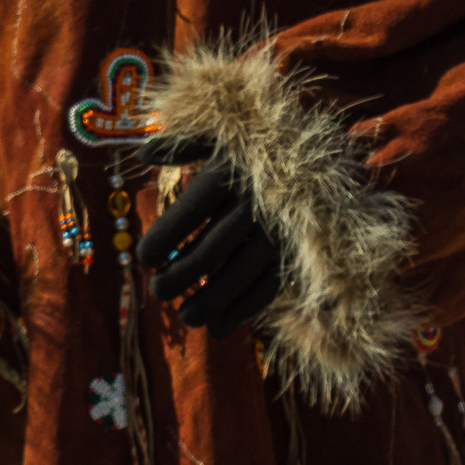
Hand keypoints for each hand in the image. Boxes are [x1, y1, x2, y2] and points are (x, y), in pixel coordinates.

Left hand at [140, 152, 286, 333]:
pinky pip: (270, 286)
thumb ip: (183, 145)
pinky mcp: (296, 252)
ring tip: (186, 317)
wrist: (321, 157)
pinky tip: (220, 327)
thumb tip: (143, 154)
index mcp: (230, 173)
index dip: (164, 237)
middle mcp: (255, 204)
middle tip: (157, 291)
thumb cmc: (257, 148)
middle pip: (211, 249)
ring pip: (239, 273)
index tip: (143, 259)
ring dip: (210, 300)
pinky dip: (244, 310)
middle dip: (180, 275)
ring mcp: (279, 231)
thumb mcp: (223, 137)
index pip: (189, 211)